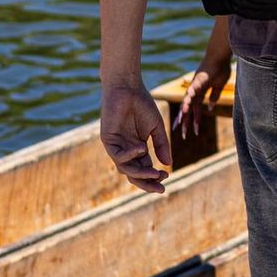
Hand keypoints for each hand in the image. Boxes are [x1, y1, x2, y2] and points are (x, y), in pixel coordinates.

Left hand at [99, 76, 173, 193]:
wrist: (128, 88)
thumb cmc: (142, 104)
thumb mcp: (156, 127)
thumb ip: (161, 145)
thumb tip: (168, 164)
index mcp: (138, 148)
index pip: (145, 169)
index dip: (155, 176)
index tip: (167, 177)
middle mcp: (126, 150)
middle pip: (134, 174)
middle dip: (147, 183)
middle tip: (160, 189)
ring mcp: (116, 146)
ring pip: (126, 169)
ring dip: (141, 174)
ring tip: (155, 173)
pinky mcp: (108, 140)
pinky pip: (118, 155)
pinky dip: (130, 156)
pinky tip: (142, 148)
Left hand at [176, 52, 230, 138]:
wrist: (220, 55)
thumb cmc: (221, 68)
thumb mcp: (219, 85)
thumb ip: (214, 96)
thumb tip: (210, 107)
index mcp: (201, 92)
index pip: (195, 109)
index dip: (193, 120)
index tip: (191, 131)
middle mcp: (195, 90)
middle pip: (188, 108)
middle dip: (185, 121)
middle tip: (181, 134)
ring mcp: (195, 85)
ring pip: (188, 102)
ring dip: (184, 114)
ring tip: (180, 124)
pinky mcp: (198, 81)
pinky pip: (192, 92)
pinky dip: (188, 101)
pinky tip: (185, 109)